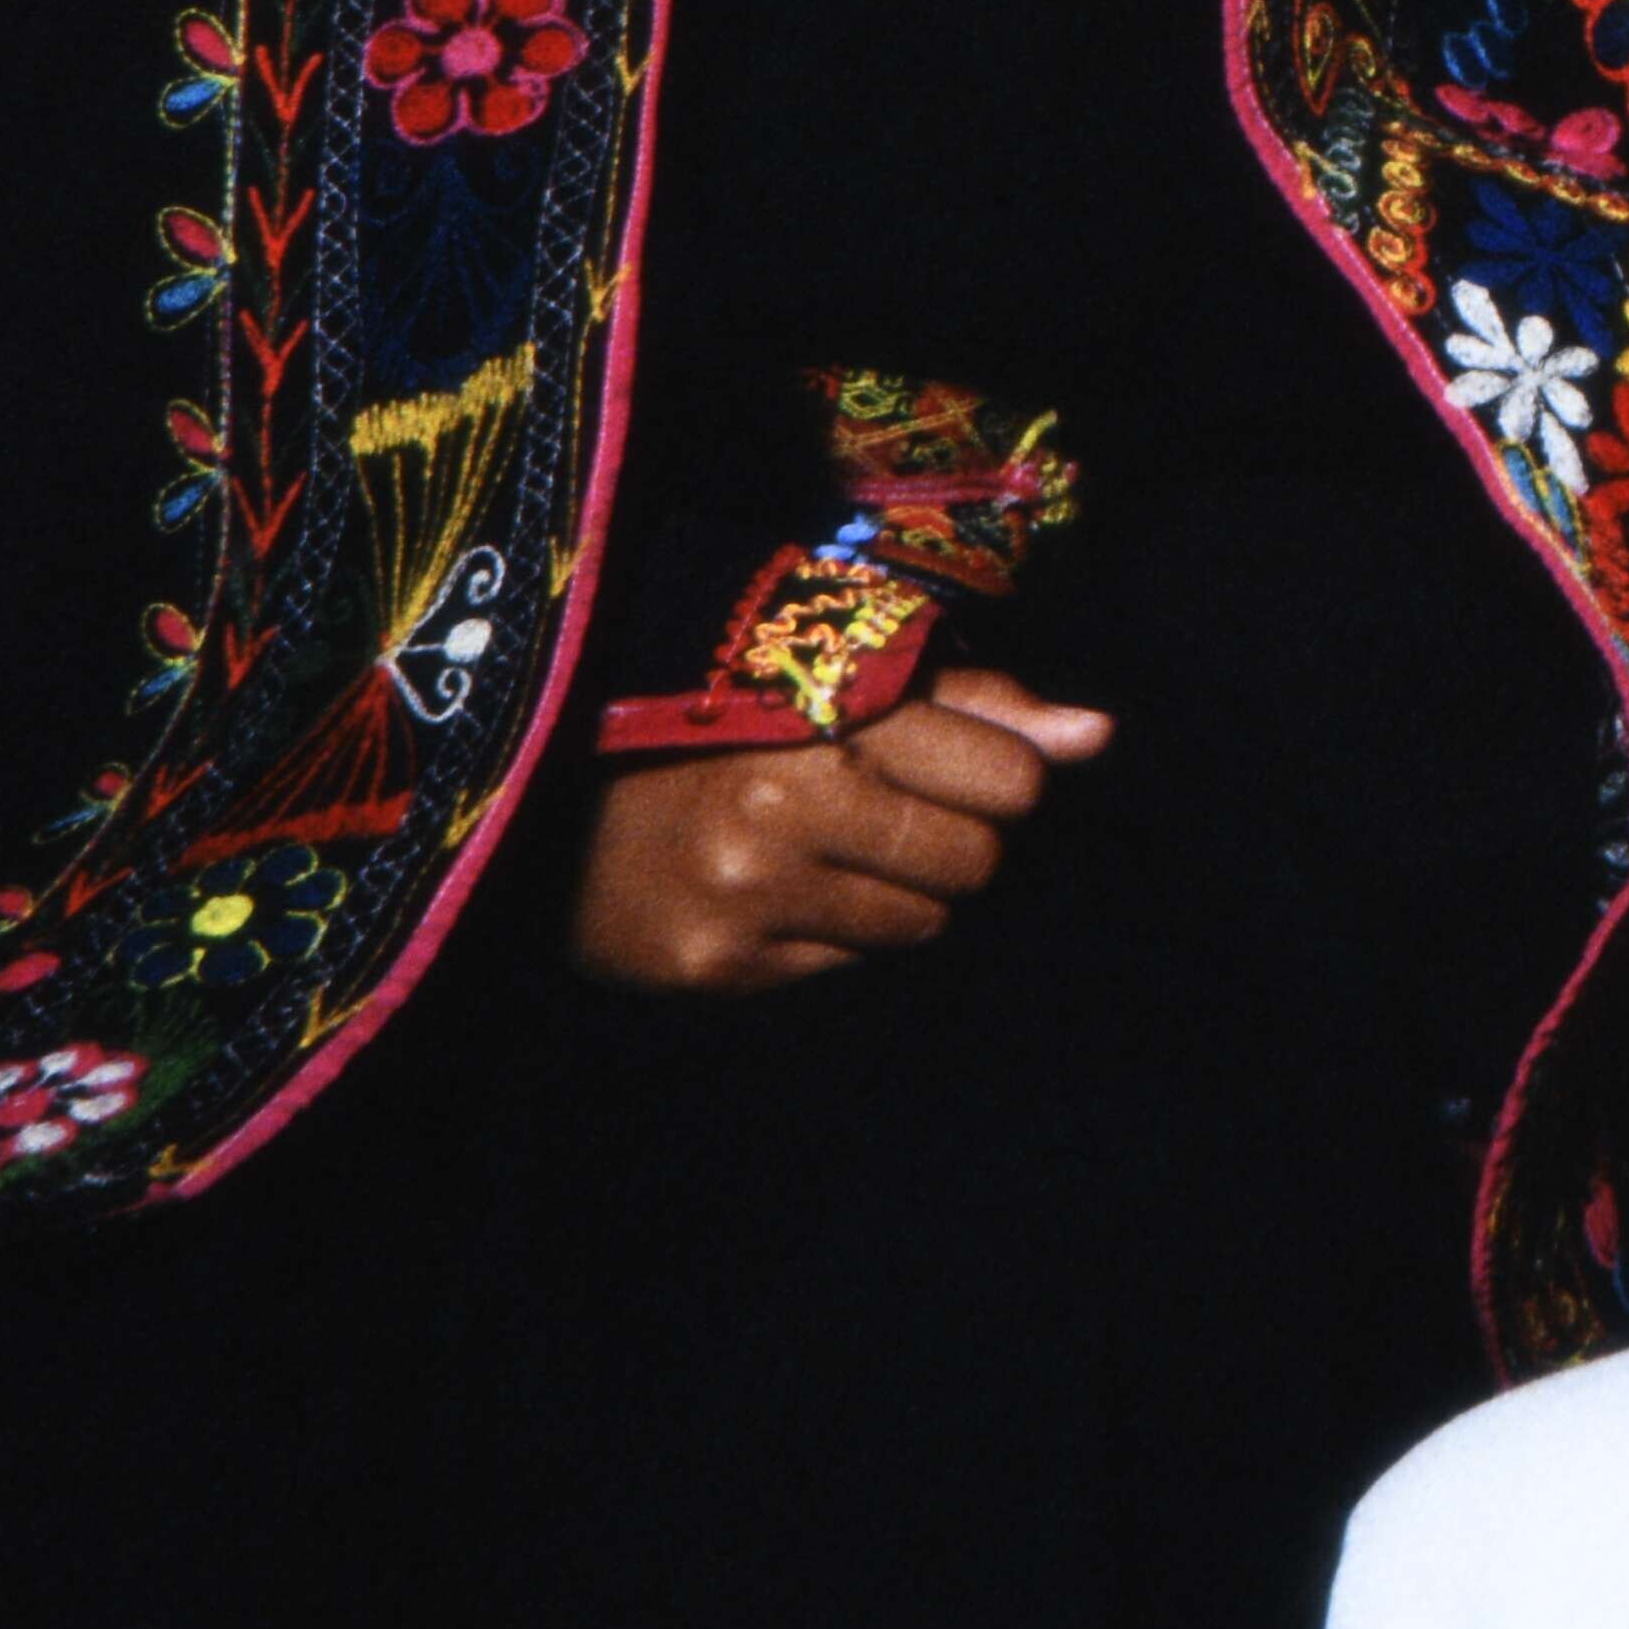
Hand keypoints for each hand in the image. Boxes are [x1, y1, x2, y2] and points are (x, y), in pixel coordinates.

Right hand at [566, 666, 1114, 994]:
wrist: (527, 771)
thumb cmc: (705, 697)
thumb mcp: (831, 662)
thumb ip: (973, 701)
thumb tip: (1101, 736)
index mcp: (820, 711)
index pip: (1010, 781)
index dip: (999, 773)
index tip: (959, 763)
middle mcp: (786, 810)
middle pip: (976, 863)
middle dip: (955, 837)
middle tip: (889, 806)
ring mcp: (747, 899)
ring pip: (921, 922)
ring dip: (898, 887)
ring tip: (826, 842)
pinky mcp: (716, 967)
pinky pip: (845, 964)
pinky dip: (831, 929)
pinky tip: (772, 884)